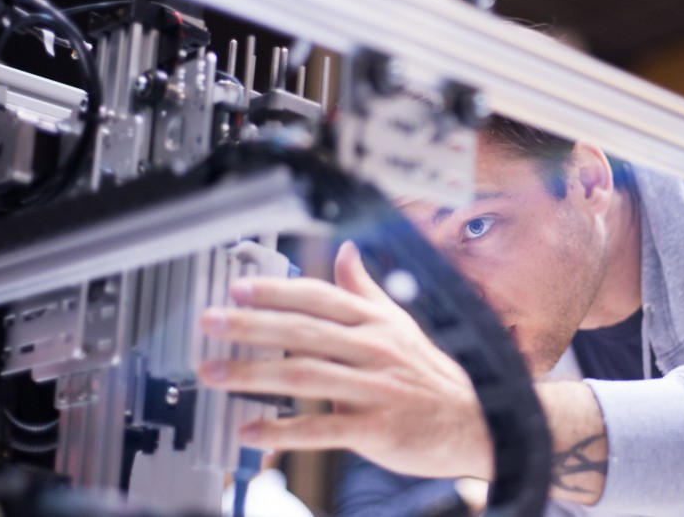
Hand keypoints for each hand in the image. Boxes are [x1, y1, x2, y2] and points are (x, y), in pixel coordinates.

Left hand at [198, 241, 493, 480]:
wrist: (473, 422)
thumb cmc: (431, 375)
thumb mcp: (400, 324)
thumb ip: (366, 290)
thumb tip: (345, 251)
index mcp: (376, 322)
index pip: (319, 298)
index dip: (277, 292)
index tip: (238, 288)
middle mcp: (373, 348)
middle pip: (303, 332)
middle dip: (251, 326)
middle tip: (209, 323)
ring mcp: (375, 388)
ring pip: (305, 375)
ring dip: (253, 375)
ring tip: (213, 375)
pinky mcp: (375, 428)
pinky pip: (322, 428)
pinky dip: (282, 430)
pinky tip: (249, 431)